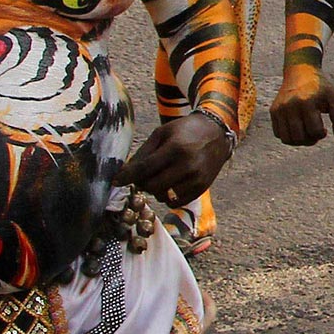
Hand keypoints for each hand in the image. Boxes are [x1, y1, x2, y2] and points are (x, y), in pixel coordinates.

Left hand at [114, 111, 232, 208]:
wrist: (216, 133)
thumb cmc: (185, 131)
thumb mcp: (162, 133)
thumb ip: (144, 153)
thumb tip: (126, 173)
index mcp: (176, 148)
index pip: (145, 168)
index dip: (128, 176)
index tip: (116, 181)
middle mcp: (188, 165)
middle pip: (152, 186)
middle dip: (142, 183)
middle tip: (142, 176)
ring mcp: (196, 179)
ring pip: (163, 196)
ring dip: (156, 190)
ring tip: (159, 177)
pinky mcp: (202, 188)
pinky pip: (176, 202)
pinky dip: (168, 197)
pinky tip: (169, 185)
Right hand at [270, 66, 333, 145]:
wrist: (300, 71)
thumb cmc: (321, 87)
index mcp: (307, 101)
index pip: (314, 131)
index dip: (322, 134)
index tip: (325, 129)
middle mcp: (290, 105)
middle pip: (299, 138)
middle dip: (310, 140)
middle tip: (315, 132)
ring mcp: (280, 108)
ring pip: (287, 139)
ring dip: (299, 141)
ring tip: (307, 133)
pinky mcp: (273, 111)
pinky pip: (278, 134)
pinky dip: (289, 136)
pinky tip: (298, 128)